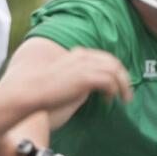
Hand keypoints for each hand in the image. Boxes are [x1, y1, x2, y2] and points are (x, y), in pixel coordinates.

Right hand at [2, 47, 132, 111]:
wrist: (29, 91)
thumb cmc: (41, 91)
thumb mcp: (61, 79)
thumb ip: (74, 80)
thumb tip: (84, 90)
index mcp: (76, 54)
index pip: (103, 57)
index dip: (113, 70)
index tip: (117, 83)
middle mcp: (83, 56)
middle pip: (113, 62)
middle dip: (123, 76)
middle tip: (126, 92)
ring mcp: (85, 66)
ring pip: (115, 70)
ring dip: (123, 85)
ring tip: (125, 99)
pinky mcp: (86, 78)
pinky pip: (110, 81)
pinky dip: (114, 91)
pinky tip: (110, 101)